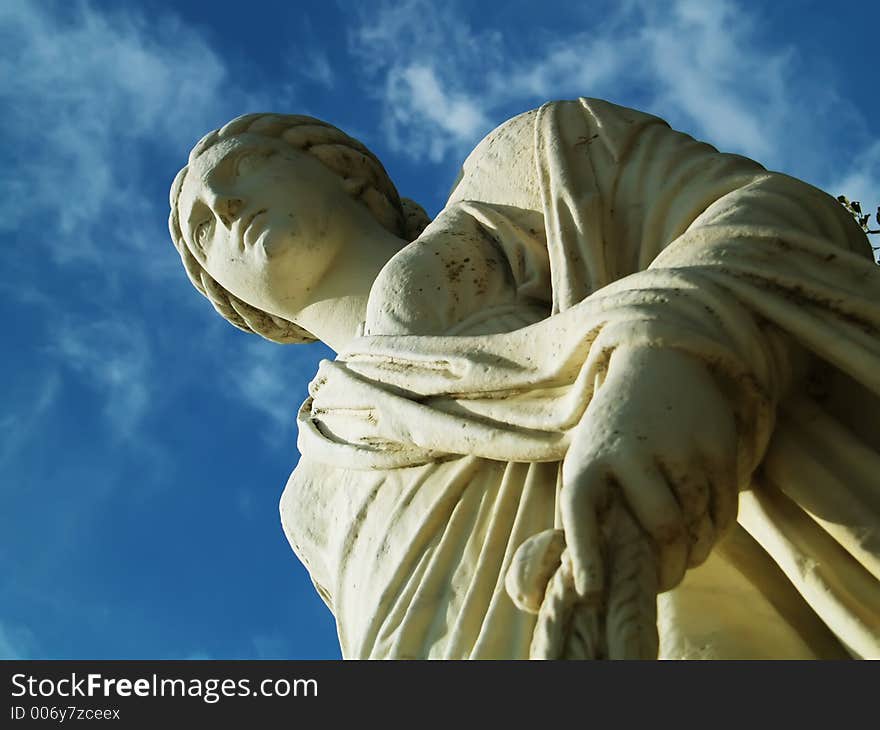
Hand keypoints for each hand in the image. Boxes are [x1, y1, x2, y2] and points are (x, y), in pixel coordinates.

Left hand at [561, 344, 737, 598]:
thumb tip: (598, 581)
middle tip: (666, 580)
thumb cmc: (615, 431)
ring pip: (699, 521)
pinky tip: (706, 532)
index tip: (594, 593)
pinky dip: (718, 529)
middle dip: (669, 567)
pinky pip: (726, 506)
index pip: (580, 516)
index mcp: (588, 461)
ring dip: (696, 551)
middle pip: (662, 528)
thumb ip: (595, 509)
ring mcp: (678, 446)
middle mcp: (631, 453)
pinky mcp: (716, 442)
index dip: (587, 559)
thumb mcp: (589, 459)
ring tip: (686, 557)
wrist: (654, 363)